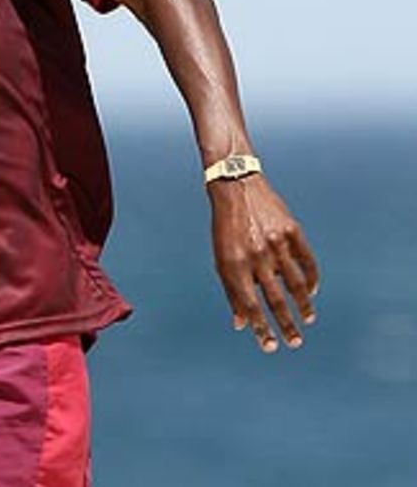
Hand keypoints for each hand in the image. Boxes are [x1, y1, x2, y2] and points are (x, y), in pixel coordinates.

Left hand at [207, 173, 318, 351]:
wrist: (235, 186)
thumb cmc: (225, 228)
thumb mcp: (221, 257)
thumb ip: (231, 290)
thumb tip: (240, 324)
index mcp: (233, 264)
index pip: (250, 305)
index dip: (261, 328)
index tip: (271, 347)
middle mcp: (255, 256)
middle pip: (275, 299)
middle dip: (286, 325)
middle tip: (295, 343)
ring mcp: (275, 243)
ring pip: (295, 283)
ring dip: (303, 306)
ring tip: (307, 321)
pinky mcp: (292, 230)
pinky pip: (307, 261)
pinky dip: (311, 279)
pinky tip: (312, 292)